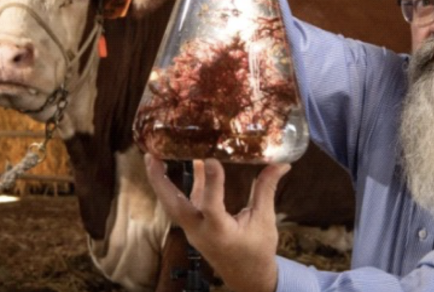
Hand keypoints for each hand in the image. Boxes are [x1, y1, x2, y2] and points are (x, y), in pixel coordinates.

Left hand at [145, 154, 290, 291]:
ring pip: (172, 205)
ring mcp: (193, 230)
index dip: (211, 183)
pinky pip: (184, 203)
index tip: (211, 160)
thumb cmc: (257, 251)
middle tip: (152, 156)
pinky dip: (184, 184)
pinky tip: (193, 162)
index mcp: (220, 233)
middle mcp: (200, 231)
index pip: (211, 206)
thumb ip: (266, 190)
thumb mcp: (264, 221)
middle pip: (173, 206)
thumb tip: (281, 164)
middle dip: (159, 182)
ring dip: (162, 182)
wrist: (247, 277)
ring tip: (154, 157)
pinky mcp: (195, 226)